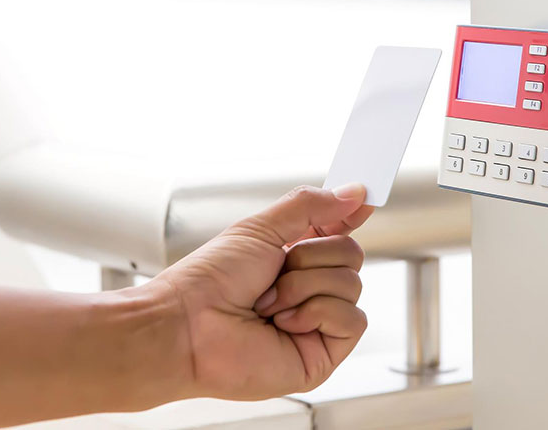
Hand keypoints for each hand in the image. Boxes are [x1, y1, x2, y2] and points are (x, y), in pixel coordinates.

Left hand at [152, 184, 373, 400]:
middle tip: (276, 270)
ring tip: (269, 303)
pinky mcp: (323, 353)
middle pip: (352, 254)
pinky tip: (283, 324)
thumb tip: (355, 194)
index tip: (361, 200)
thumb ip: (311, 206)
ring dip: (305, 286)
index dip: (349, 216)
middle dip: (311, 256)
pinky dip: (316, 313)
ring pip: (353, 284)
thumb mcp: (260, 228)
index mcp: (293, 256)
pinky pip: (354, 319)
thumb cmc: (208, 282)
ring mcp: (317, 322)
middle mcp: (308, 288)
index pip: (339, 231)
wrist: (186, 327)